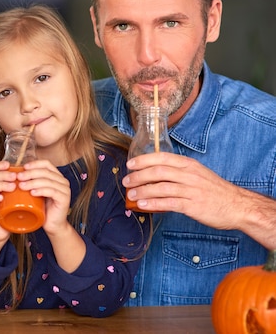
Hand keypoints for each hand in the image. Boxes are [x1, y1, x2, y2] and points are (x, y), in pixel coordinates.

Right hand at [0, 160, 13, 258]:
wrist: (1, 231)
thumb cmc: (9, 213)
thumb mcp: (14, 198)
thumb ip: (19, 187)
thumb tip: (33, 175)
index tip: (9, 164)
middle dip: (3, 174)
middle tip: (15, 176)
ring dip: (0, 184)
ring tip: (12, 186)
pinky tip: (0, 198)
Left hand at [17, 159, 71, 234]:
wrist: (52, 225)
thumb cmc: (43, 208)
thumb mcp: (36, 192)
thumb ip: (31, 182)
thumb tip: (15, 173)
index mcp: (57, 176)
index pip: (46, 164)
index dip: (34, 164)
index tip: (23, 167)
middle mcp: (63, 181)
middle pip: (45, 171)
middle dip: (30, 173)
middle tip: (18, 177)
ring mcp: (65, 190)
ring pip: (47, 181)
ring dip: (32, 182)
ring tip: (21, 186)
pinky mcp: (64, 199)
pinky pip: (51, 191)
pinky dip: (41, 190)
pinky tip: (32, 193)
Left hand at [124, 152, 254, 229]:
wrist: (238, 206)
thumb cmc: (215, 190)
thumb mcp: (198, 174)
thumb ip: (178, 172)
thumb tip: (153, 174)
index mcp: (189, 165)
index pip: (162, 157)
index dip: (143, 160)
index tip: (130, 164)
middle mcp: (189, 175)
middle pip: (158, 171)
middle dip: (138, 176)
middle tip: (126, 181)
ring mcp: (191, 190)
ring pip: (161, 187)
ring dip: (142, 190)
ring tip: (131, 195)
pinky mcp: (193, 205)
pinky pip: (169, 203)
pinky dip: (153, 203)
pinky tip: (143, 205)